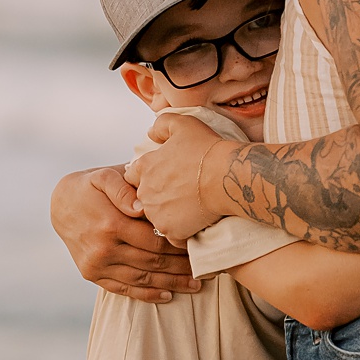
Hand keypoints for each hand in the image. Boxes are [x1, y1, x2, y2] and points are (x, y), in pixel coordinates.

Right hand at [49, 166, 200, 302]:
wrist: (60, 204)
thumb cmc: (92, 186)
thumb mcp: (104, 176)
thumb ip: (124, 190)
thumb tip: (140, 207)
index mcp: (111, 225)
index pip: (156, 241)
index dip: (181, 247)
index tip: (204, 248)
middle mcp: (103, 249)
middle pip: (153, 262)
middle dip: (183, 267)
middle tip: (209, 270)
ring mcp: (97, 265)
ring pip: (142, 279)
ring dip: (171, 284)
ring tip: (197, 285)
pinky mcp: (92, 274)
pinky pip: (123, 289)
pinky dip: (147, 295)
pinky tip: (168, 296)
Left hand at [121, 113, 224, 242]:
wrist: (226, 176)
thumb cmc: (207, 149)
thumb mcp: (183, 124)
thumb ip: (162, 125)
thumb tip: (151, 133)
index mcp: (144, 167)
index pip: (133, 175)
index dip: (149, 175)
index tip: (166, 176)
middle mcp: (145, 191)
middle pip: (144, 198)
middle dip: (158, 196)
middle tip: (180, 193)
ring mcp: (156, 213)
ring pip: (157, 217)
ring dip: (169, 214)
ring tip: (190, 208)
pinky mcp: (171, 230)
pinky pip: (172, 235)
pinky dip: (182, 232)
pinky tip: (195, 222)